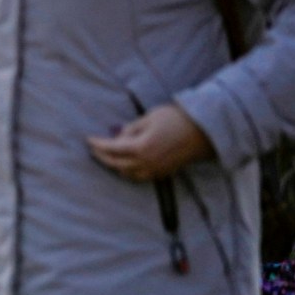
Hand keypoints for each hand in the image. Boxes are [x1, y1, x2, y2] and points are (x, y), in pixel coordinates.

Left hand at [87, 103, 213, 181]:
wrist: (205, 130)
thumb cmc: (177, 119)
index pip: (112, 148)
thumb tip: (118, 136)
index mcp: (141, 147)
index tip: (88, 139)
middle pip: (116, 164)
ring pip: (127, 174)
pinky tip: (126, 165)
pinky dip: (129, 172)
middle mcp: (146, 162)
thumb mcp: (150, 117)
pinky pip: (140, 176)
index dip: (98, 144)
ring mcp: (156, 170)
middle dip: (102, 157)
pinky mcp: (164, 172)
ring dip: (115, 166)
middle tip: (94, 149)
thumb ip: (131, 129)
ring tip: (107, 157)